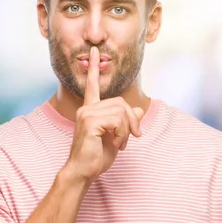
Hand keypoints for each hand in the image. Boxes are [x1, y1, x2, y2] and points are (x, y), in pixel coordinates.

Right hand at [64, 47, 143, 184]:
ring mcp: (86, 113)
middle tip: (133, 136)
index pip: (91, 85)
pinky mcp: (90, 122)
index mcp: (90, 110)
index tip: (94, 51)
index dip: (93, 68)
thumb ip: (126, 121)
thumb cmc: (97, 156)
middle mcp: (86, 108)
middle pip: (121, 103)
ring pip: (122, 111)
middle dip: (132, 120)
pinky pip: (118, 120)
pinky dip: (123, 133)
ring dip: (127, 130)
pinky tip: (116, 143)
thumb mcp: (117, 136)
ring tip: (120, 142)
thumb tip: (137, 108)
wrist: (84, 172)